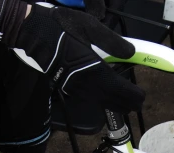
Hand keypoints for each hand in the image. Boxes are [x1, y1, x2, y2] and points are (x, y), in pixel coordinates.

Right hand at [14, 3, 144, 113]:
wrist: (32, 34)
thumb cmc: (61, 28)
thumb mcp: (90, 27)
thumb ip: (113, 42)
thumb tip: (131, 53)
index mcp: (94, 70)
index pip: (120, 90)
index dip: (133, 95)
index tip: (142, 96)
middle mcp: (86, 85)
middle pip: (112, 102)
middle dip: (127, 104)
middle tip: (138, 103)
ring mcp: (76, 89)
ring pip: (102, 103)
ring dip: (116, 105)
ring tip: (126, 104)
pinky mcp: (68, 88)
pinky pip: (91, 100)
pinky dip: (103, 101)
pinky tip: (106, 98)